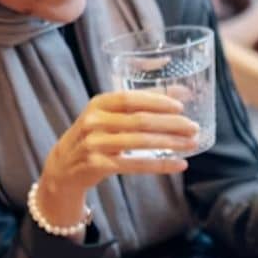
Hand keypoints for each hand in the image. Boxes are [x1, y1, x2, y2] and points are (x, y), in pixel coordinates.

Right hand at [37, 91, 197, 231]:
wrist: (63, 166)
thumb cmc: (95, 135)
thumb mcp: (109, 114)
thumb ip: (141, 103)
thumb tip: (183, 91)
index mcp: (99, 104)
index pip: (131, 98)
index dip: (158, 101)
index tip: (181, 106)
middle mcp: (94, 122)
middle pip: (140, 121)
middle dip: (171, 124)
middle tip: (194, 127)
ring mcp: (95, 144)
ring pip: (141, 142)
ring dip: (171, 143)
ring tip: (192, 144)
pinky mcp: (99, 166)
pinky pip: (136, 165)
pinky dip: (161, 165)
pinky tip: (180, 164)